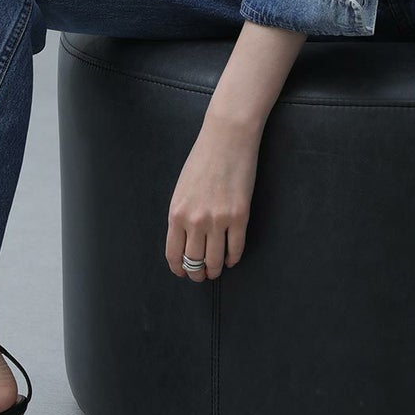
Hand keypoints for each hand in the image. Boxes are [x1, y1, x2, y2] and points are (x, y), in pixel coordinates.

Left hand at [165, 112, 259, 281]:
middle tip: (201, 275)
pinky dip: (233, 258)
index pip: (174, 254)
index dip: (179, 268)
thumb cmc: (203, 159)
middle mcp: (195, 220)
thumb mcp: (182, 188)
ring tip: (216, 270)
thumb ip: (182, 214)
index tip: (183, 273)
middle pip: (194, 261)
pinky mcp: (240, 216)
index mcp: (176, 213)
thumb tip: (186, 240)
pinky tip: (231, 258)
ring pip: (215, 260)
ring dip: (215, 269)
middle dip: (197, 273)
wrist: (227, 138)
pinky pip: (236, 248)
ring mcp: (218, 220)